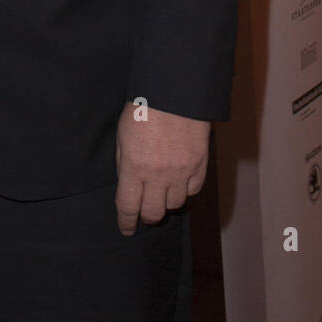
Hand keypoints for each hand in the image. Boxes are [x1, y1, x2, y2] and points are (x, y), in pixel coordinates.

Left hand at [115, 102, 209, 234]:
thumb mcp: (122, 135)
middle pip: (153, 213)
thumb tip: (127, 184)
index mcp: (134, 167)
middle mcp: (158, 175)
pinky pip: (193, 190)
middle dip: (146, 216)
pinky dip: (185, 190)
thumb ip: (123, 162)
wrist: (176, 92)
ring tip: (162, 192)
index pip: (128, 207)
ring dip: (166, 202)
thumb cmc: (144, 108)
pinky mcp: (200, 165)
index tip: (126, 229)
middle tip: (144, 211)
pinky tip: (179, 182)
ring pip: (175, 204)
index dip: (126, 222)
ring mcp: (181, 172)